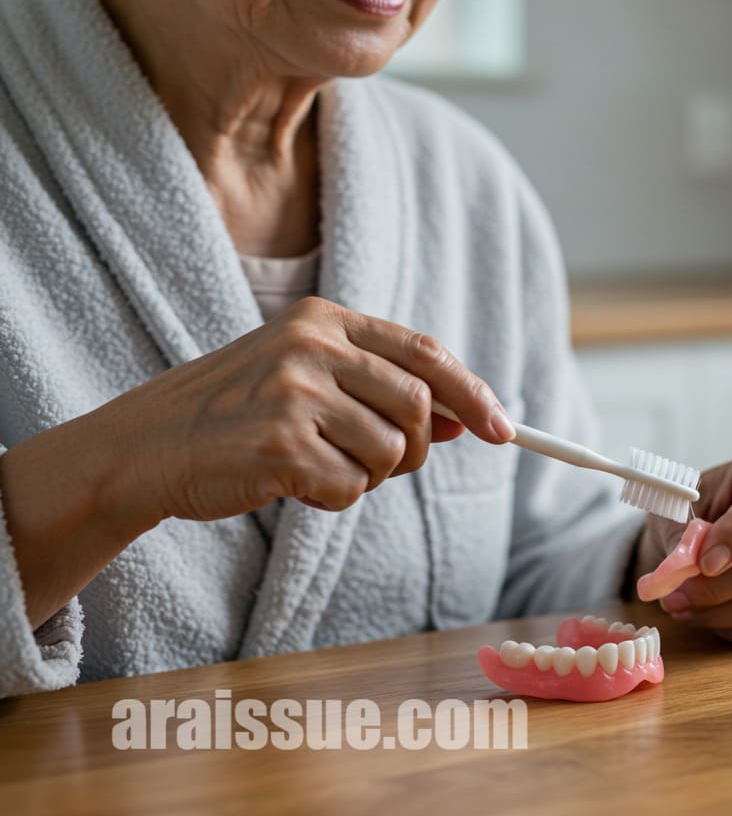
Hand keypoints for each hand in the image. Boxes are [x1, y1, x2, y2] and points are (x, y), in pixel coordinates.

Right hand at [105, 296, 514, 519]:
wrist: (144, 447)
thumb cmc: (234, 415)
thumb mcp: (306, 379)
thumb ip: (380, 389)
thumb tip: (465, 419)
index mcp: (322, 318)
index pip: (424, 353)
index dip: (471, 393)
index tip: (503, 431)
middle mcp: (311, 345)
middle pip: (419, 405)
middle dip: (416, 448)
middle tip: (384, 464)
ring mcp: (294, 392)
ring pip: (390, 451)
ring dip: (369, 476)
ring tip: (318, 467)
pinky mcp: (280, 444)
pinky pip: (350, 487)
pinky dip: (333, 497)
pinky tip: (291, 484)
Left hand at [634, 448, 731, 642]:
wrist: (712, 525)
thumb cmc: (699, 509)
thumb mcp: (681, 508)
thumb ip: (683, 538)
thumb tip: (680, 574)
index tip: (703, 563)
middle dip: (721, 585)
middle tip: (677, 595)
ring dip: (726, 612)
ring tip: (686, 608)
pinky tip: (713, 621)